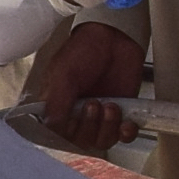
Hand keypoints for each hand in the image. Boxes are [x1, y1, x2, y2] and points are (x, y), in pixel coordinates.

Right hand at [34, 17, 148, 150]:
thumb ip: (56, 102)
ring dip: (108, 127)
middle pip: (81, 141)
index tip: (73, 119)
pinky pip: (123, 137)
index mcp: (57, 106)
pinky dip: (126, 133)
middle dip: (90, 126)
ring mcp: (100, 117)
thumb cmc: (84, 50)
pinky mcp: (122, 114)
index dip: (67, 132)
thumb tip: (52, 126)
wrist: (115, 37)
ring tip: (111, 105)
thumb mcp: (63, 73)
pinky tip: (126, 122)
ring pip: (102, 141)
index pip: (57, 134)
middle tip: (94, 104)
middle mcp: (77, 115)